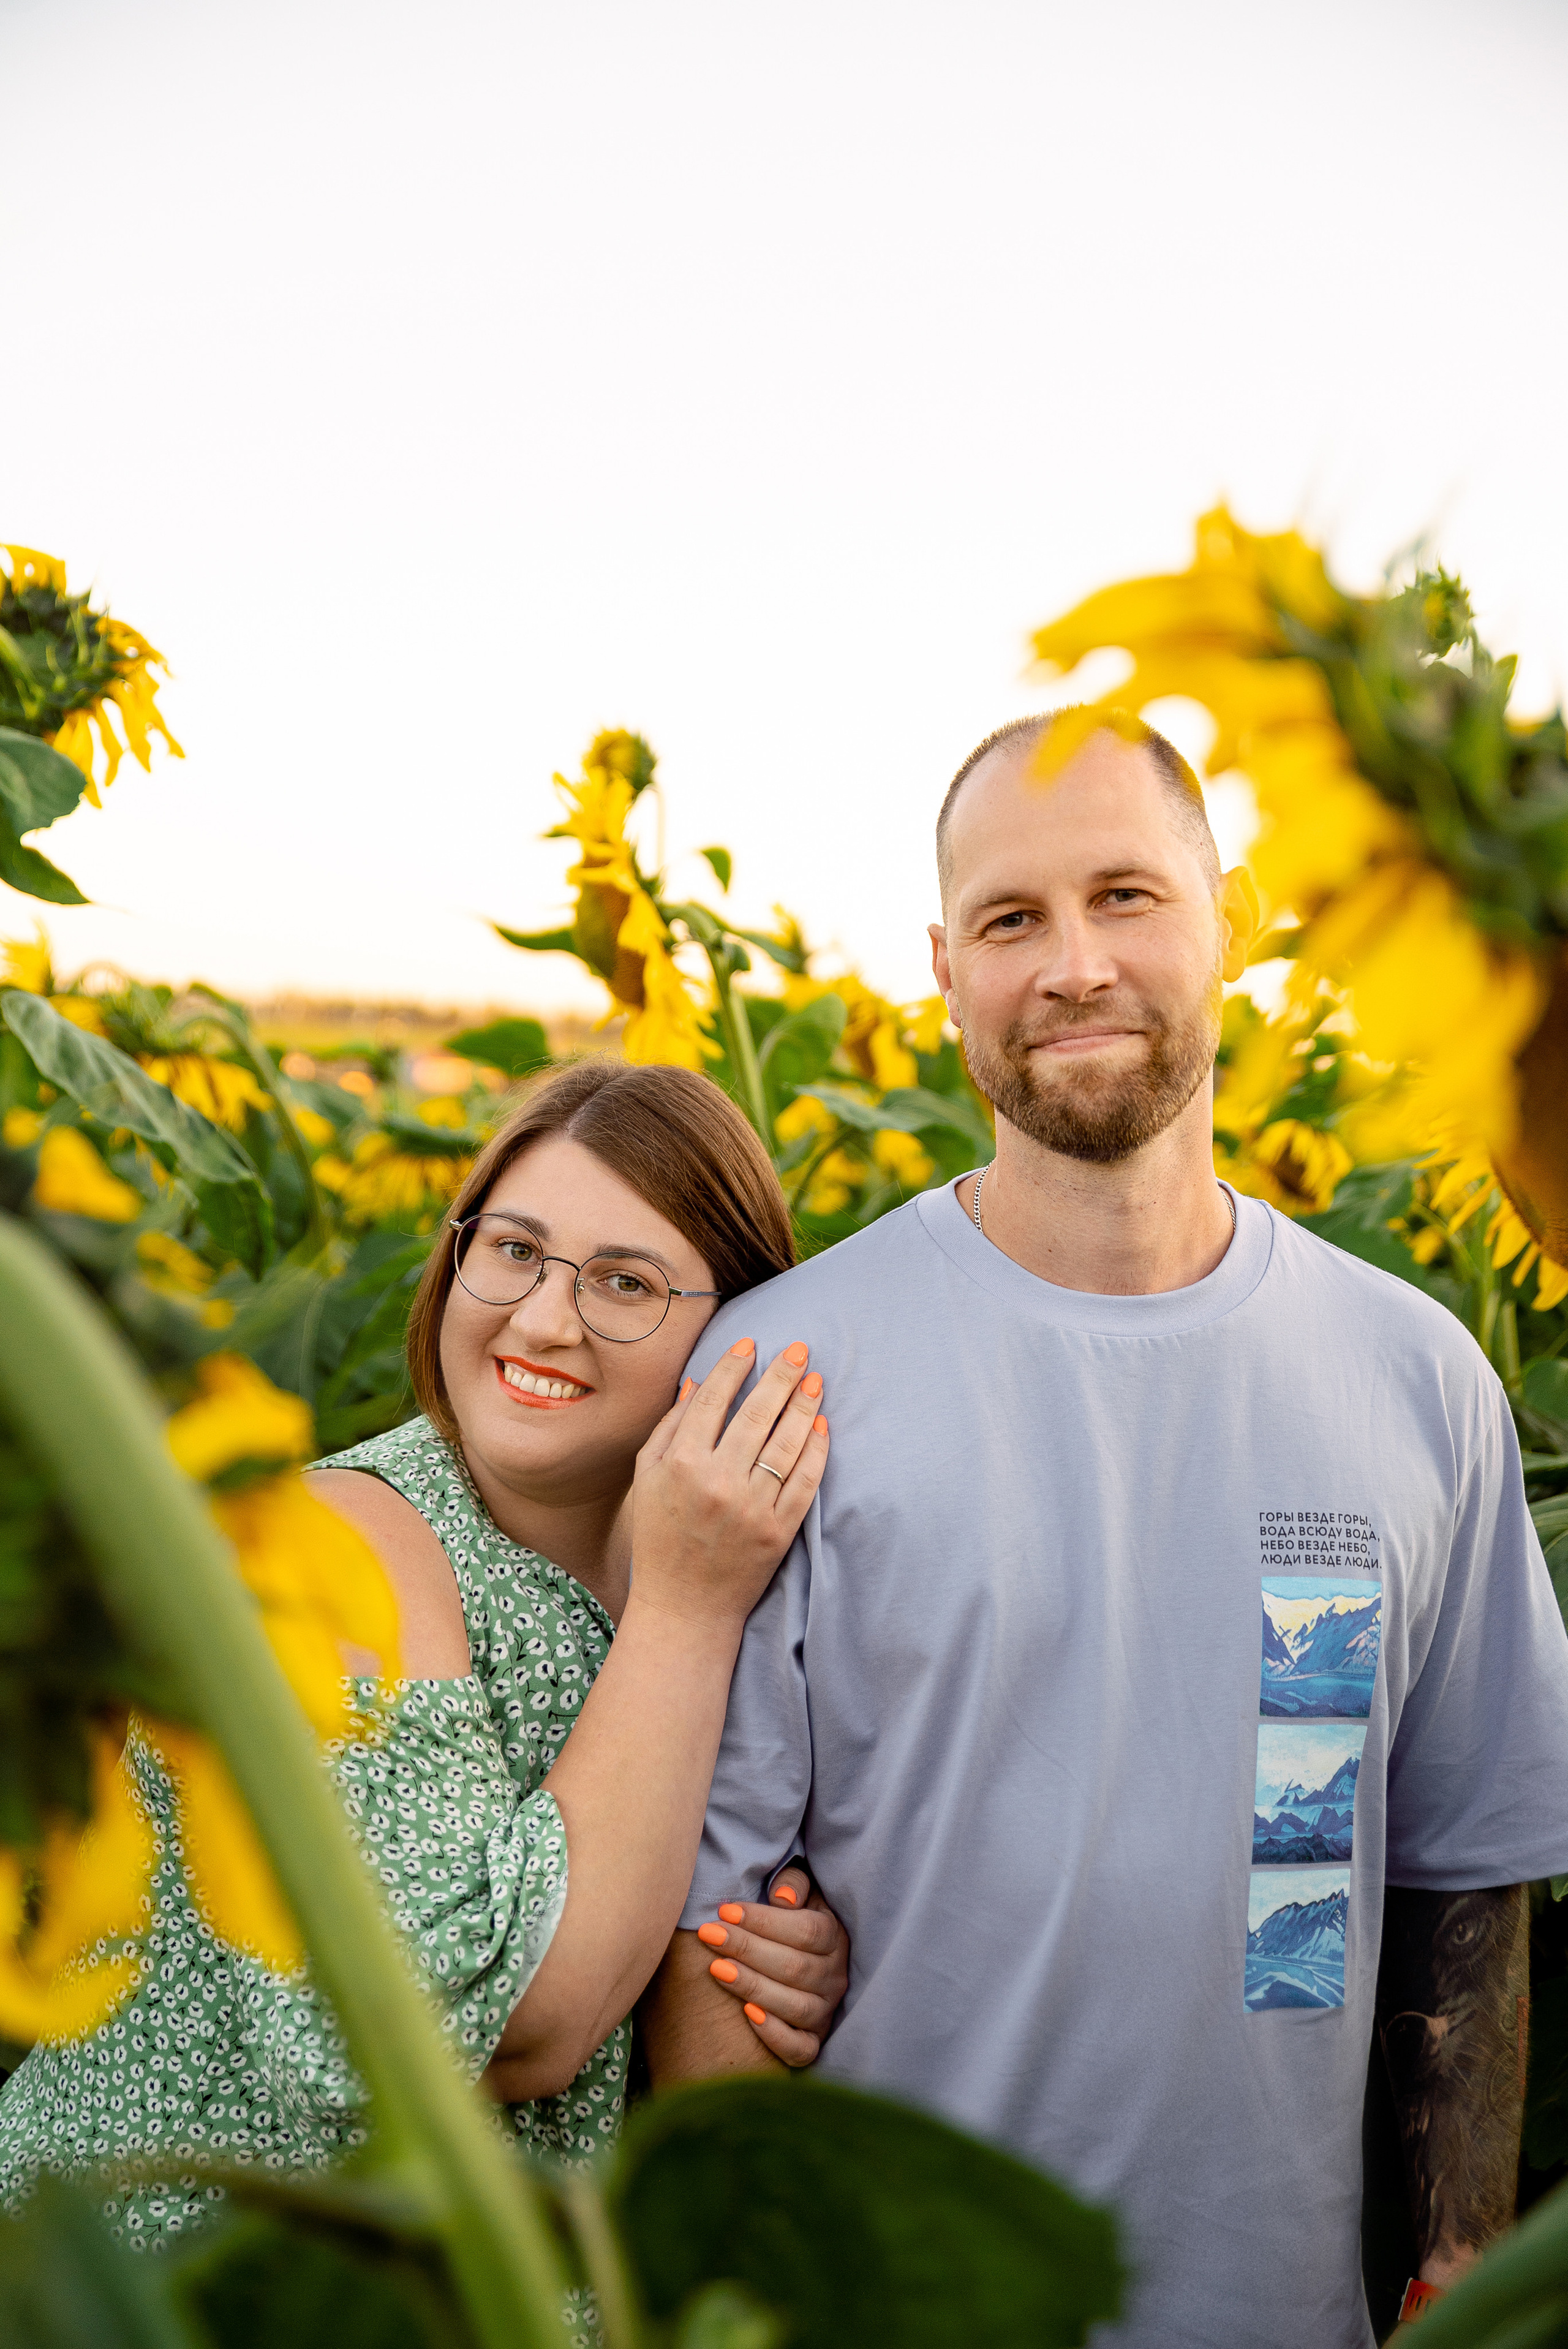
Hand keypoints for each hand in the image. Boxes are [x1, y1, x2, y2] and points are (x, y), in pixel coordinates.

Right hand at [630, 1340, 827, 1633]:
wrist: (684, 1607)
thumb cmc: (659, 1538)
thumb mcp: (647, 1480)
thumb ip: (668, 1429)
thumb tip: (697, 1382)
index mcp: (680, 1465)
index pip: (712, 1402)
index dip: (734, 1368)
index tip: (751, 1343)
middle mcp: (716, 1483)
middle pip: (756, 1415)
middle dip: (780, 1376)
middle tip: (800, 1349)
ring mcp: (750, 1508)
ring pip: (785, 1445)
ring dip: (803, 1406)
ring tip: (815, 1379)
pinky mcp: (777, 1532)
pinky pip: (803, 1483)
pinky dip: (815, 1452)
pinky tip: (821, 1426)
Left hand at [696, 1866, 849, 2066]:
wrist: (790, 1959)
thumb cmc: (787, 1919)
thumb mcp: (798, 1892)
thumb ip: (794, 1883)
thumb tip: (783, 1898)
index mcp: (835, 1937)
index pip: (806, 1930)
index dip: (765, 1921)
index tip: (725, 1910)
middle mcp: (835, 1977)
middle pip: (795, 1967)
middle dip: (748, 1949)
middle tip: (709, 1935)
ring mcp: (826, 2012)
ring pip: (796, 2006)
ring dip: (753, 1986)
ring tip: (716, 1969)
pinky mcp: (814, 2042)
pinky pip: (801, 2049)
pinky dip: (776, 2035)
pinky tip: (747, 2015)